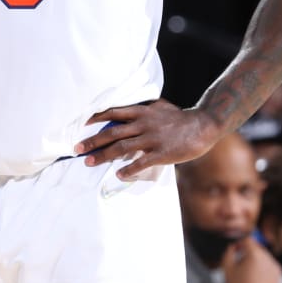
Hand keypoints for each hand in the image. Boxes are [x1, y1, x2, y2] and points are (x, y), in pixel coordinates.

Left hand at [76, 99, 221, 180]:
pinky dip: (128, 169)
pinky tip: (118, 175)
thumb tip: (125, 110)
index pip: (113, 112)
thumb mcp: (159, 107)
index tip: (82, 124)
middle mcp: (144, 124)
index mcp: (142, 112)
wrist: (204, 125)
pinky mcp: (162, 153)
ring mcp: (152, 139)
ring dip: (103, 155)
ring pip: (122, 148)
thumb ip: (142, 109)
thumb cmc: (180, 117)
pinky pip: (141, 163)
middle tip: (77, 149)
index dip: (96, 118)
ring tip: (89, 162)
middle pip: (112, 132)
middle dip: (93, 141)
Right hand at [223, 237, 281, 282]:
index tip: (235, 249)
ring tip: (249, 272)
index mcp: (255, 255)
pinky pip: (270, 265)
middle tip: (241, 262)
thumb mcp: (227, 268)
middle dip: (248, 251)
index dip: (239, 242)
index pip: (247, 239)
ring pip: (264, 256)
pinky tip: (256, 278)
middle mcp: (268, 258)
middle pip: (257, 247)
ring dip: (256, 259)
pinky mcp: (278, 274)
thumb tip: (234, 246)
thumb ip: (228, 252)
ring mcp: (275, 266)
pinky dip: (263, 267)